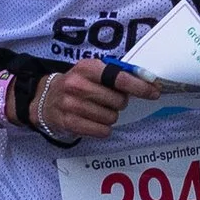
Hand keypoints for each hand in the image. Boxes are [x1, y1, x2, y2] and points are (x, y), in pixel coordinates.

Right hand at [33, 56, 152, 141]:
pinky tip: (93, 121)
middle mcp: (77, 85)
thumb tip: (149, 83)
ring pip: (111, 117)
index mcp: (87, 68)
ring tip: (97, 110)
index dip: (140, 86)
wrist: (45, 99)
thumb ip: (117, 75)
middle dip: (119, 102)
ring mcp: (71, 105)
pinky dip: (102, 128)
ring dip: (110, 116)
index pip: (119, 78)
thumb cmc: (77, 84)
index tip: (154, 91)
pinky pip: (101, 131)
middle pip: (118, 101)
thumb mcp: (92, 72)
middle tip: (108, 100)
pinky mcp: (68, 123)